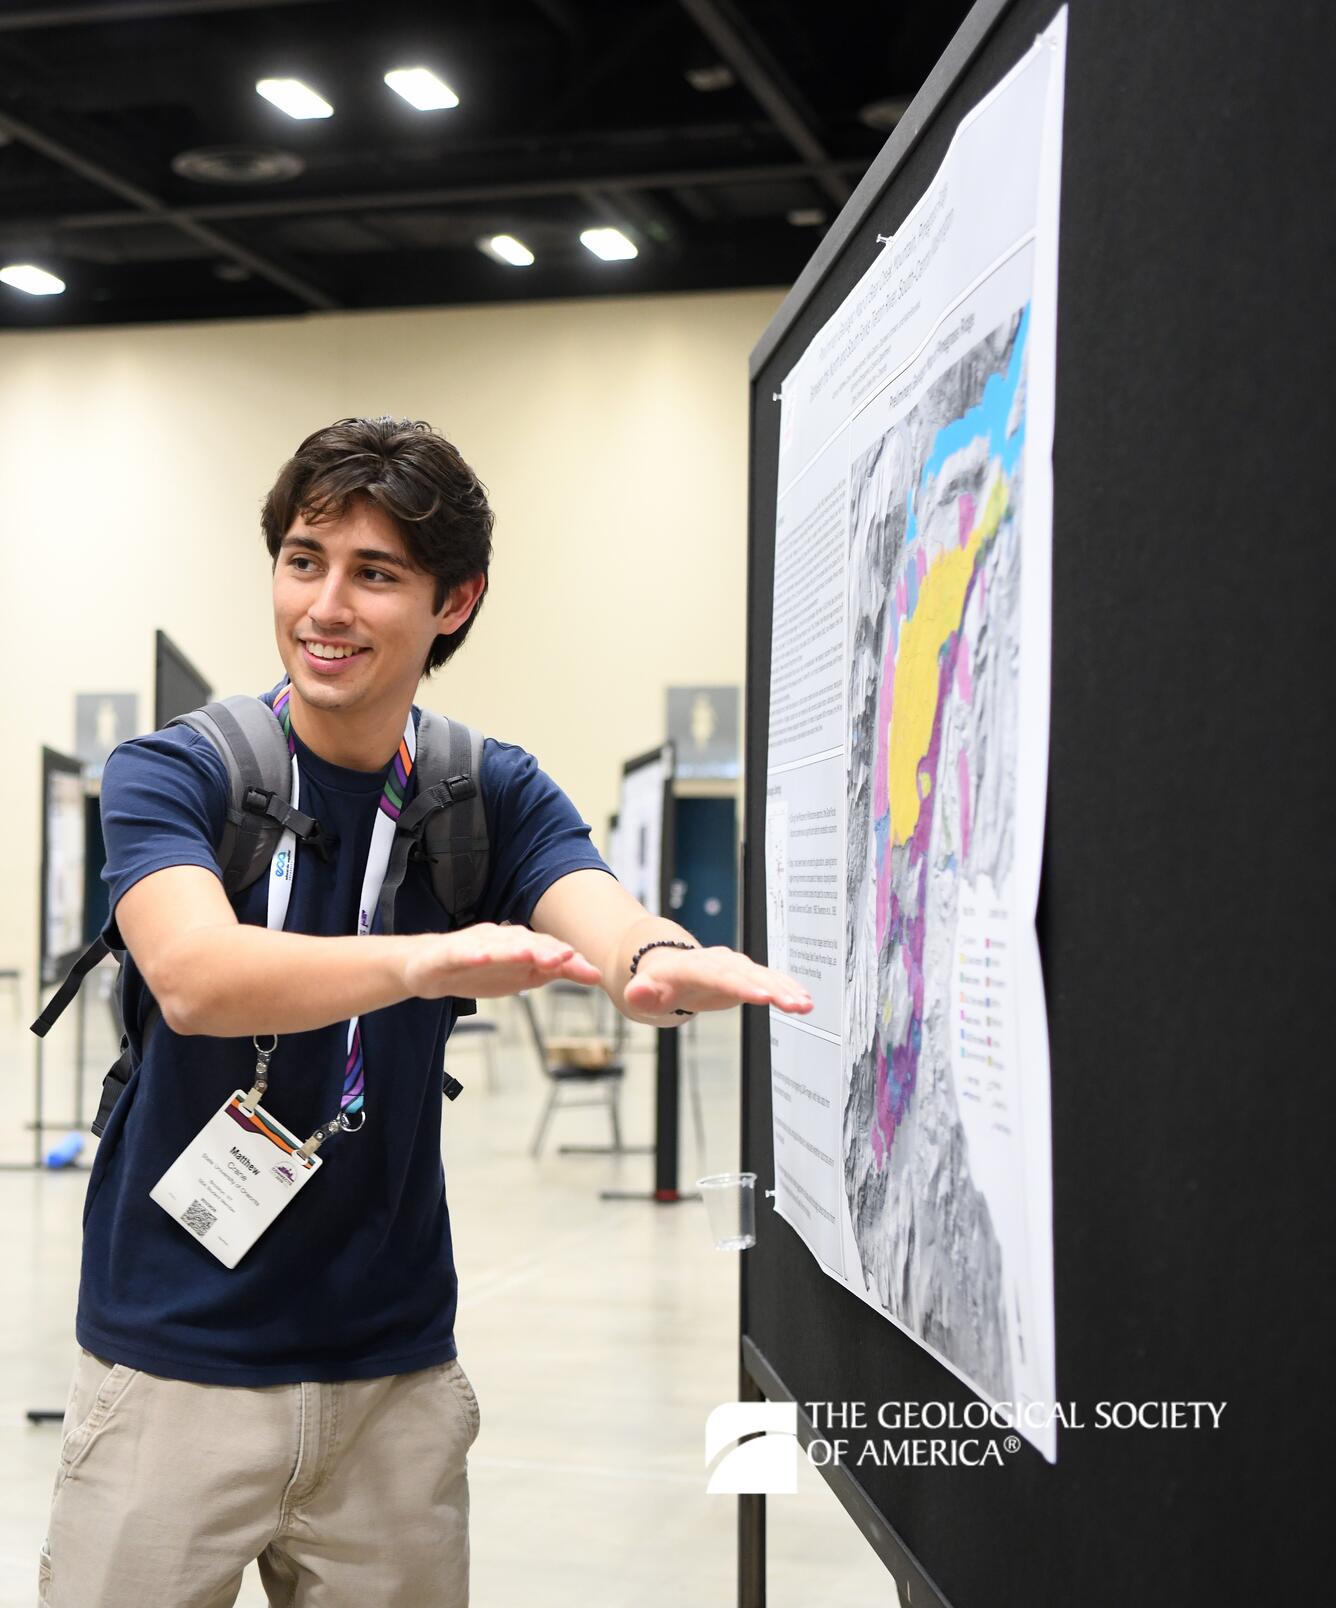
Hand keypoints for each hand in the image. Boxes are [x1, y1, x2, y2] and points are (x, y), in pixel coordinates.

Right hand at [403, 923, 600, 1000]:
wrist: (427, 967)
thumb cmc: (477, 970)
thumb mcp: (519, 976)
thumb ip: (553, 972)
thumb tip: (595, 974)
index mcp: (518, 944)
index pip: (547, 949)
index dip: (568, 959)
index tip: (592, 972)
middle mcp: (499, 938)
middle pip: (526, 943)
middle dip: (547, 950)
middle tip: (568, 957)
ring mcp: (473, 944)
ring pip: (496, 945)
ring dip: (514, 948)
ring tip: (530, 955)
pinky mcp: (448, 953)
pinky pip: (461, 952)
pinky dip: (472, 953)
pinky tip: (482, 957)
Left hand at [624, 944, 812, 1017]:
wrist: (666, 964)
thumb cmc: (656, 983)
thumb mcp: (643, 992)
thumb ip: (642, 994)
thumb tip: (636, 992)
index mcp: (692, 967)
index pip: (718, 975)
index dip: (741, 985)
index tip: (762, 997)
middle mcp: (717, 961)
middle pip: (748, 974)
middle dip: (773, 988)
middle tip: (795, 1004)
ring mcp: (733, 965)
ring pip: (763, 975)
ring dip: (786, 989)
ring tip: (806, 1005)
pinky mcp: (744, 973)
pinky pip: (768, 978)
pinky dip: (786, 987)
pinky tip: (804, 999)